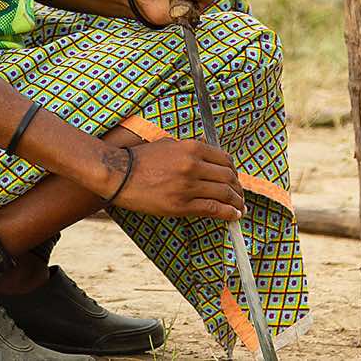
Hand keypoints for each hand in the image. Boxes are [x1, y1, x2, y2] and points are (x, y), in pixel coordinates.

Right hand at [107, 139, 244, 220]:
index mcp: (191, 147)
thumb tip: (206, 153)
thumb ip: (189, 148)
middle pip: (228, 177)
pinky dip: (228, 213)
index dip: (234, 171)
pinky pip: (213, 209)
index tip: (235, 179)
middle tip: (240, 196)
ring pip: (224, 194)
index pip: (224, 159)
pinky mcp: (181, 205)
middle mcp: (193, 165)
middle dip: (237, 188)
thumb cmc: (141, 158)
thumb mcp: (167, 143)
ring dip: (236, 202)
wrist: (120, 174)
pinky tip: (234, 216)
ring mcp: (188, 186)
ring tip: (240, 208)